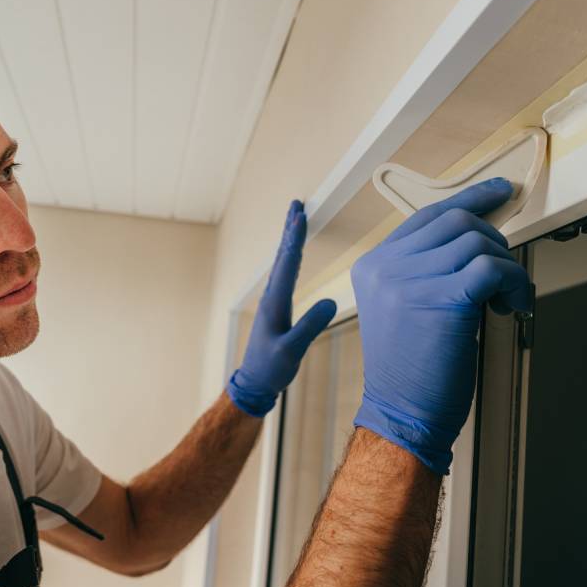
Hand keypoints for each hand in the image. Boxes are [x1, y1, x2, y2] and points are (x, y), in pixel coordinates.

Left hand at [226, 200, 337, 416]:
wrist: (255, 382)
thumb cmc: (271, 368)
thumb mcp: (293, 350)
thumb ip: (310, 326)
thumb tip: (331, 300)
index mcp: (275, 302)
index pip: (287, 263)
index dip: (295, 238)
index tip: (301, 215)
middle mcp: (272, 297)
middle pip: (283, 256)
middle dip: (290, 229)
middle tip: (296, 204)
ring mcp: (273, 301)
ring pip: (283, 263)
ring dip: (290, 239)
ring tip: (296, 219)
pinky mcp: (277, 308)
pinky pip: (285, 274)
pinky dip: (290, 257)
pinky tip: (293, 253)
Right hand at [351, 178, 531, 473]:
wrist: (402, 413)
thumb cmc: (411, 369)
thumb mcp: (403, 307)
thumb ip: (426, 269)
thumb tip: (479, 237)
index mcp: (374, 265)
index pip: (428, 216)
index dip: (471, 199)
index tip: (500, 192)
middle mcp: (387, 266)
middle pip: (457, 222)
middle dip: (494, 242)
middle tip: (503, 276)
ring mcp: (410, 280)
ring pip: (479, 243)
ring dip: (506, 268)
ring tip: (506, 299)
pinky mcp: (442, 298)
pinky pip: (493, 269)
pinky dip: (515, 283)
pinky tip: (513, 306)